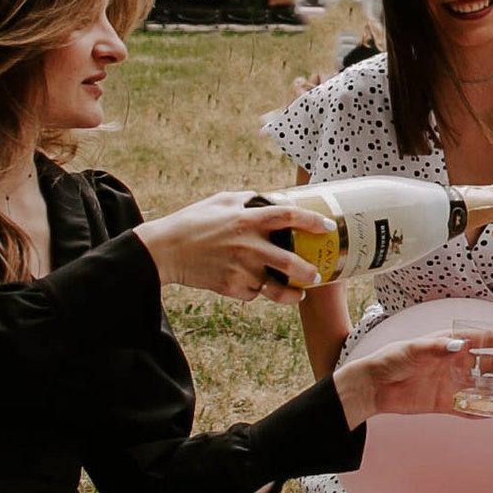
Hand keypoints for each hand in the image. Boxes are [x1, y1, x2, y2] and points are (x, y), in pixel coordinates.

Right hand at [135, 193, 324, 303]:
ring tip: (299, 294)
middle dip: (308, 271)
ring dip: (289, 293)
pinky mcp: (230, 287)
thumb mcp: (221, 201)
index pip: (288, 217)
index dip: (312, 221)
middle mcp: (247, 246)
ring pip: (274, 287)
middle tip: (317, 274)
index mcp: (246, 220)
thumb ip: (248, 199)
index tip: (327, 226)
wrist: (164, 250)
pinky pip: (252, 292)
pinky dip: (255, 290)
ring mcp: (239, 269)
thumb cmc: (193, 221)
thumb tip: (269, 198)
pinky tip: (253, 284)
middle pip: (289, 261)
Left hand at [334, 331, 492, 424]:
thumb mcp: (413, 349)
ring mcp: (450, 383)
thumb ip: (438, 347)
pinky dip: (480, 410)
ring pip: (481, 385)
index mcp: (449, 344)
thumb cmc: (391, 359)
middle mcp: (454, 362)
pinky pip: (466, 407)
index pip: (481, 340)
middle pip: (487, 363)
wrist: (373, 386)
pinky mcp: (443, 402)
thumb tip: (462, 346)